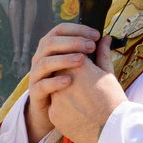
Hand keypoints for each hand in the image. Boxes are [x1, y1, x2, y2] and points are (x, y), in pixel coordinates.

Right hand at [25, 23, 99, 142]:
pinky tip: (69, 81)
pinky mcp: (35, 92)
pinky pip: (42, 84)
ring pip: (45, 62)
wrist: (53, 112)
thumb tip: (107, 38)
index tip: (96, 35)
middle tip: (91, 46)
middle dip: (72, 42)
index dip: (77, 29)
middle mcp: (41, 58)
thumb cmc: (71, 86)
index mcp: (51, 48)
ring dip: (64, 59)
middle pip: (51, 43)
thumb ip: (96, 55)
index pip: (60, 30)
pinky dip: (55, 82)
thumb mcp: (85, 68)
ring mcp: (36, 75)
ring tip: (82, 60)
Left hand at [47, 37, 125, 142]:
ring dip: (64, 91)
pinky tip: (77, 113)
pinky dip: (63, 108)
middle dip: (68, 75)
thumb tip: (105, 38)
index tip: (84, 67)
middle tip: (83, 86)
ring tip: (81, 101)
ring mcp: (56, 97)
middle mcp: (64, 79)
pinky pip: (55, 106)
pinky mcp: (53, 113)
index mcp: (79, 66)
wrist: (112, 131)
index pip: (70, 55)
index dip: (77, 61)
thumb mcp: (109, 75)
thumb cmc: (114, 100)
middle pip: (60, 71)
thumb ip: (103, 54)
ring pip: (55, 89)